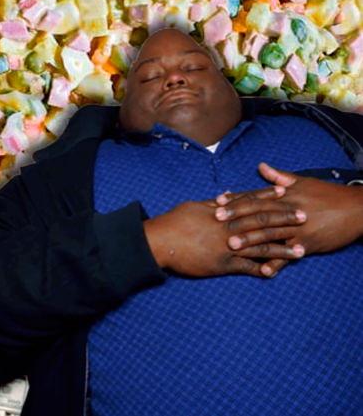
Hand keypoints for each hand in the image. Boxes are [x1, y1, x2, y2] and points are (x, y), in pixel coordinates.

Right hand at [145, 185, 306, 277]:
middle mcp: (228, 228)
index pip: (250, 202)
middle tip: (304, 217)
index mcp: (222, 212)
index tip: (285, 193)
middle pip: (261, 222)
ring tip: (300, 250)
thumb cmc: (174, 222)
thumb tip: (227, 195)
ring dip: (281, 248)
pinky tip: (275, 272)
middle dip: (284, 220)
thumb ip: (214, 203)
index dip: (268, 197)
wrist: (159, 242)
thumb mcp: (195, 207)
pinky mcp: (220, 264)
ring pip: (259, 247)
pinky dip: (260, 270)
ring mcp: (226, 247)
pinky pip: (244, 268)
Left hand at [219, 163, 362, 256]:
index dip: (236, 199)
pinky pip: (289, 255)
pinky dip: (277, 263)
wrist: (357, 208)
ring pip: (270, 234)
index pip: (256, 196)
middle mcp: (288, 210)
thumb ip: (279, 177)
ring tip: (231, 245)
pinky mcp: (308, 243)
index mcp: (284, 195)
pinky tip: (263, 271)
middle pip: (258, 213)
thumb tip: (261, 166)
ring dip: (250, 240)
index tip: (218, 201)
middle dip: (236, 217)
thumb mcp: (302, 182)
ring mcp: (298, 228)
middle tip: (216, 221)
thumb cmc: (327, 194)